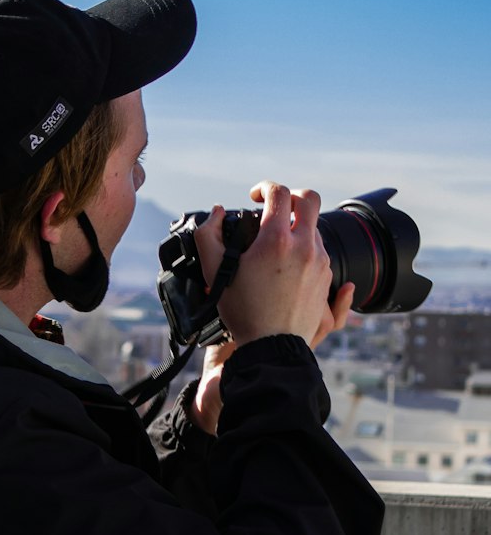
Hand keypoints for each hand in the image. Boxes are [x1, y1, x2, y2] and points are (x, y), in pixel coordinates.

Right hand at [212, 181, 331, 346]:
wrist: (273, 347)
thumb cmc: (243, 311)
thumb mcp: (215, 271)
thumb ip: (208, 235)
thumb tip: (215, 213)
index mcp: (276, 240)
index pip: (279, 193)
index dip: (264, 187)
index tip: (254, 197)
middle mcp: (304, 246)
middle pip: (310, 199)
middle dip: (292, 196)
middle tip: (276, 207)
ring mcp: (320, 262)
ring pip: (315, 227)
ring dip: (297, 227)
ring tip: (276, 245)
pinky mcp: (327, 279)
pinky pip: (320, 251)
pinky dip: (306, 249)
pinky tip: (289, 263)